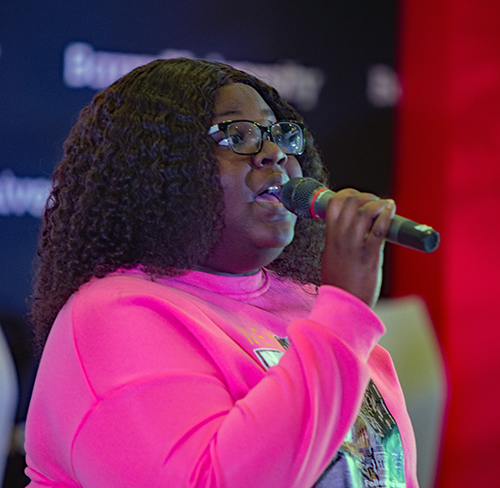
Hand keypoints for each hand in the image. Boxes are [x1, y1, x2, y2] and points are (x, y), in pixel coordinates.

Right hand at [321, 189, 395, 307]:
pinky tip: (391, 211)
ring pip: (364, 212)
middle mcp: (340, 239)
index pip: (332, 204)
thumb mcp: (332, 257)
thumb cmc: (340, 283)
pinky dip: (386, 215)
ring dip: (378, 203)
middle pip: (349, 202)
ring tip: (386, 205)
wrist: (343, 305)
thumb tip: (357, 230)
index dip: (346, 194)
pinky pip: (379, 229)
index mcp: (330, 238)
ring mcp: (354, 246)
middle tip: (375, 201)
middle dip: (365, 196)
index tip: (357, 196)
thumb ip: (340, 242)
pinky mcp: (369, 256)